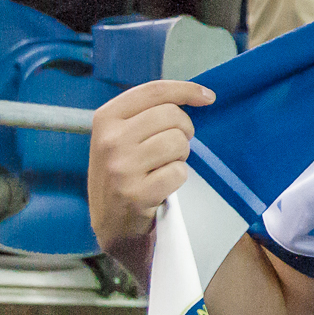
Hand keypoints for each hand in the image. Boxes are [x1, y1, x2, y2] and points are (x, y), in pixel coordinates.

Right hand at [89, 80, 215, 264]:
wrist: (112, 224)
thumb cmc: (124, 173)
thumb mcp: (121, 137)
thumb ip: (146, 113)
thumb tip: (199, 95)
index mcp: (105, 119)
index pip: (154, 91)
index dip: (186, 90)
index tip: (208, 97)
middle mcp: (110, 140)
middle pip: (171, 115)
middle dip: (184, 130)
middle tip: (175, 147)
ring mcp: (121, 167)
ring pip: (177, 142)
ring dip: (180, 156)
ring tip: (164, 167)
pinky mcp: (135, 193)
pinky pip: (179, 172)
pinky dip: (178, 178)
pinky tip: (162, 186)